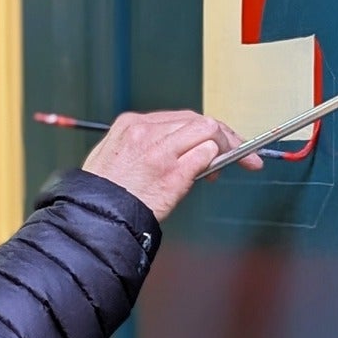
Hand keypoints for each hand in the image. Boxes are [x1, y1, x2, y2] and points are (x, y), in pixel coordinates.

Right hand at [81, 110, 261, 219]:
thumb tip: (179, 149)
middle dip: (224, 136)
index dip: (203, 130)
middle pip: (198, 120)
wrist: (96, 220)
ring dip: (225, 148)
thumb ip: (145, 146)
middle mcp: (146, 131)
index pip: (179, 118)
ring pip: (207, 131)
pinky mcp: (173, 171)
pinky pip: (206, 154)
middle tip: (241, 153)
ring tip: (231, 164)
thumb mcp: (114, 157)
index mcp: (130, 125)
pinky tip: (214, 173)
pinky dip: (216, 160)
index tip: (216, 142)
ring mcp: (161, 150)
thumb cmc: (105, 196)